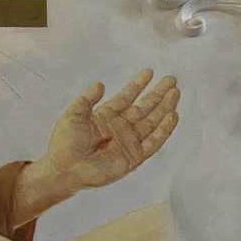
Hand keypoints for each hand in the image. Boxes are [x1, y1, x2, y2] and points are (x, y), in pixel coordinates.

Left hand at [44, 68, 179, 189]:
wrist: (66, 169)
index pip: (126, 97)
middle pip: (144, 107)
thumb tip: (100, 84)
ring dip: (164, 108)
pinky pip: (153, 142)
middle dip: (158, 94)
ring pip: (152, 122)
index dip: (138, 85)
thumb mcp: (73, 115)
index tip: (149, 72)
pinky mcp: (134, 157)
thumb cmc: (65, 143)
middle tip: (171, 79)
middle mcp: (120, 127)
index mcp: (106, 116)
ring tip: (176, 93)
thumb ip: (87, 99)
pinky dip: (164, 130)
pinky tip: (172, 116)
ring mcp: (128, 142)